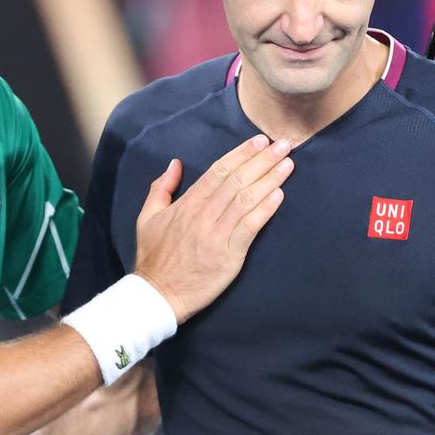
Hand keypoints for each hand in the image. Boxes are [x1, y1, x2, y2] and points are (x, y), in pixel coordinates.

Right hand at [133, 135, 291, 322]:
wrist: (158, 294)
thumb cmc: (154, 257)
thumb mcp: (147, 217)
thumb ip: (160, 188)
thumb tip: (175, 164)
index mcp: (187, 204)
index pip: (218, 171)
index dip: (241, 154)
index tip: (259, 141)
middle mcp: (203, 215)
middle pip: (237, 180)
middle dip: (262, 160)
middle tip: (283, 144)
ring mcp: (217, 235)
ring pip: (246, 199)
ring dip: (269, 179)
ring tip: (288, 164)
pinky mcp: (229, 255)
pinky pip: (250, 227)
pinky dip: (265, 209)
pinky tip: (279, 195)